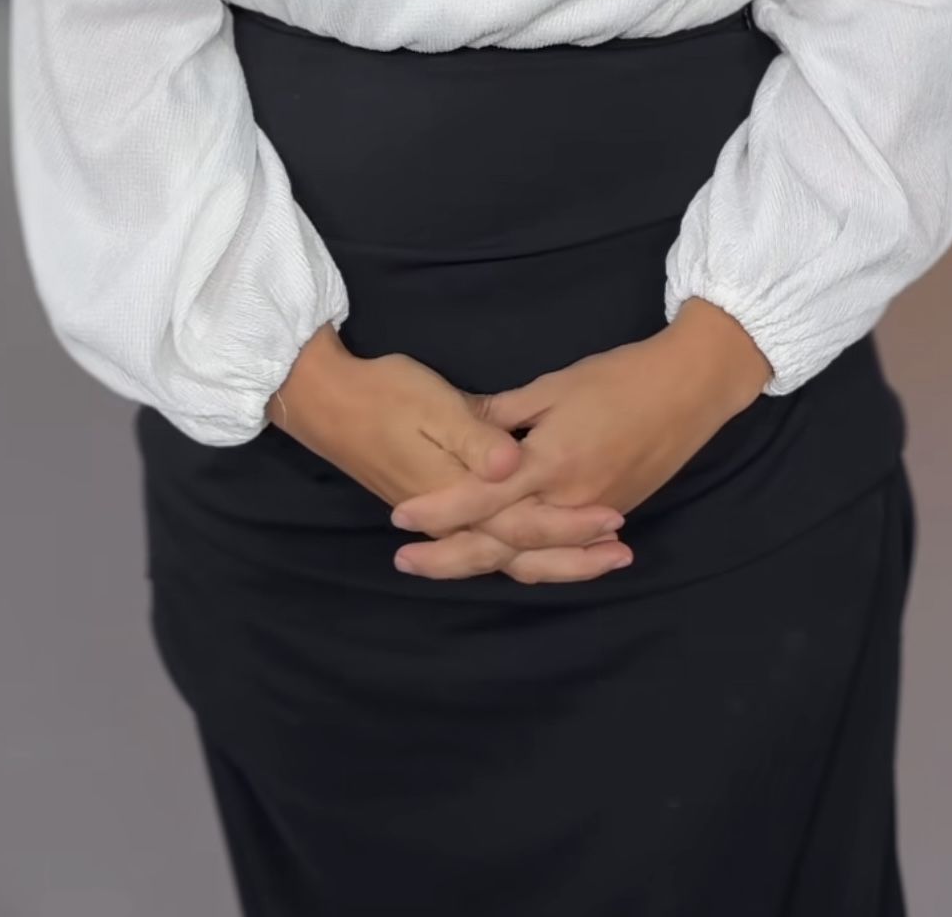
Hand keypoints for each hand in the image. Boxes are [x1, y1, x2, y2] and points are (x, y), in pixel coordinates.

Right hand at [267, 324, 629, 583]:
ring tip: (604, 555)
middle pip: (521, 549)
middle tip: (623, 551)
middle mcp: (455, 514)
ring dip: (556, 559)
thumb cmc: (384, 393)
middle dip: (574, 555)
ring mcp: (445, 517)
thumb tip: (512, 462)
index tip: (614, 520)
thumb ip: (476, 437)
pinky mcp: (439, 507)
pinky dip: (526, 550)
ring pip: (507, 554)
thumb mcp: (433, 404)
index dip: (570, 523)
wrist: (327, 400)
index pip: (523, 520)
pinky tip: (548, 545)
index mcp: (461, 485)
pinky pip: (490, 543)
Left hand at [390, 310, 767, 582]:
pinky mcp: (614, 514)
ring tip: (446, 566)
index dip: (440, 509)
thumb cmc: (621, 376)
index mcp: (551, 460)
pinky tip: (507, 562)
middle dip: (450, 555)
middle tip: (404, 562)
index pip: (482, 495)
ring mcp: (594, 514)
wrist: (690, 389)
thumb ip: (506, 412)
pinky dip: (532, 560)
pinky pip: (563, 549)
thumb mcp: (557, 383)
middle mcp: (569, 499)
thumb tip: (463, 424)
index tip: (400, 518)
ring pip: (531, 555)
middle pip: (500, 542)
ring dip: (486, 564)